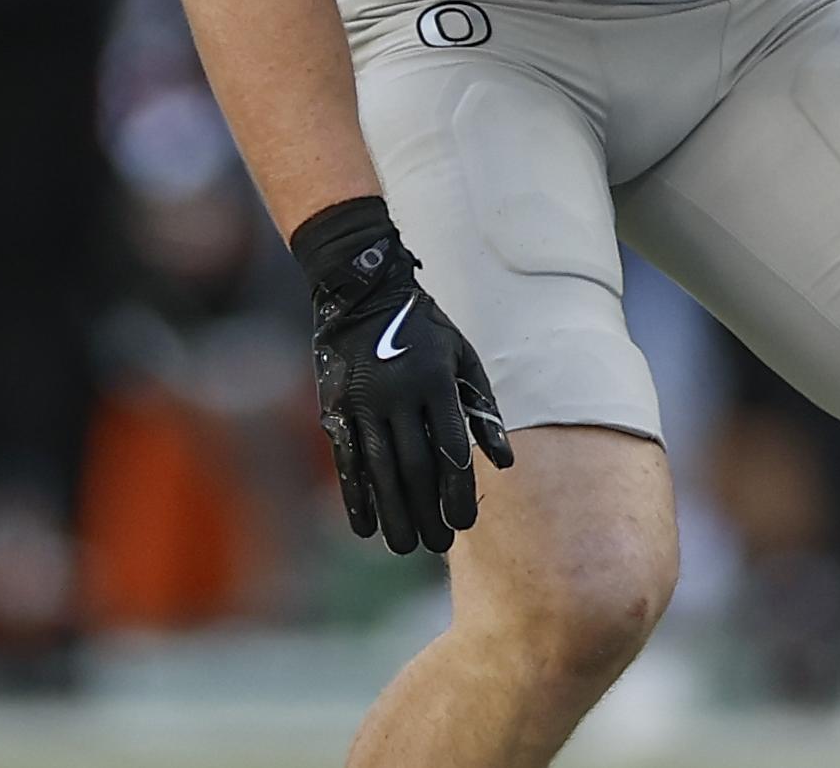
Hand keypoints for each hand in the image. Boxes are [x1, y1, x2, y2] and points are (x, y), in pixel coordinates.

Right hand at [291, 197, 513, 553]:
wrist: (361, 293)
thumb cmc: (424, 329)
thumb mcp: (462, 357)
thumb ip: (483, 409)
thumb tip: (503, 463)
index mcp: (435, 382)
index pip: (450, 450)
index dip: (457, 491)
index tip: (465, 524)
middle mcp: (398, 395)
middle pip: (414, 468)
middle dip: (427, 511)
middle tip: (438, 545)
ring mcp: (362, 403)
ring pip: (380, 470)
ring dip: (393, 514)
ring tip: (406, 547)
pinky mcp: (335, 409)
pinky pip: (347, 461)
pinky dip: (356, 496)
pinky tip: (366, 527)